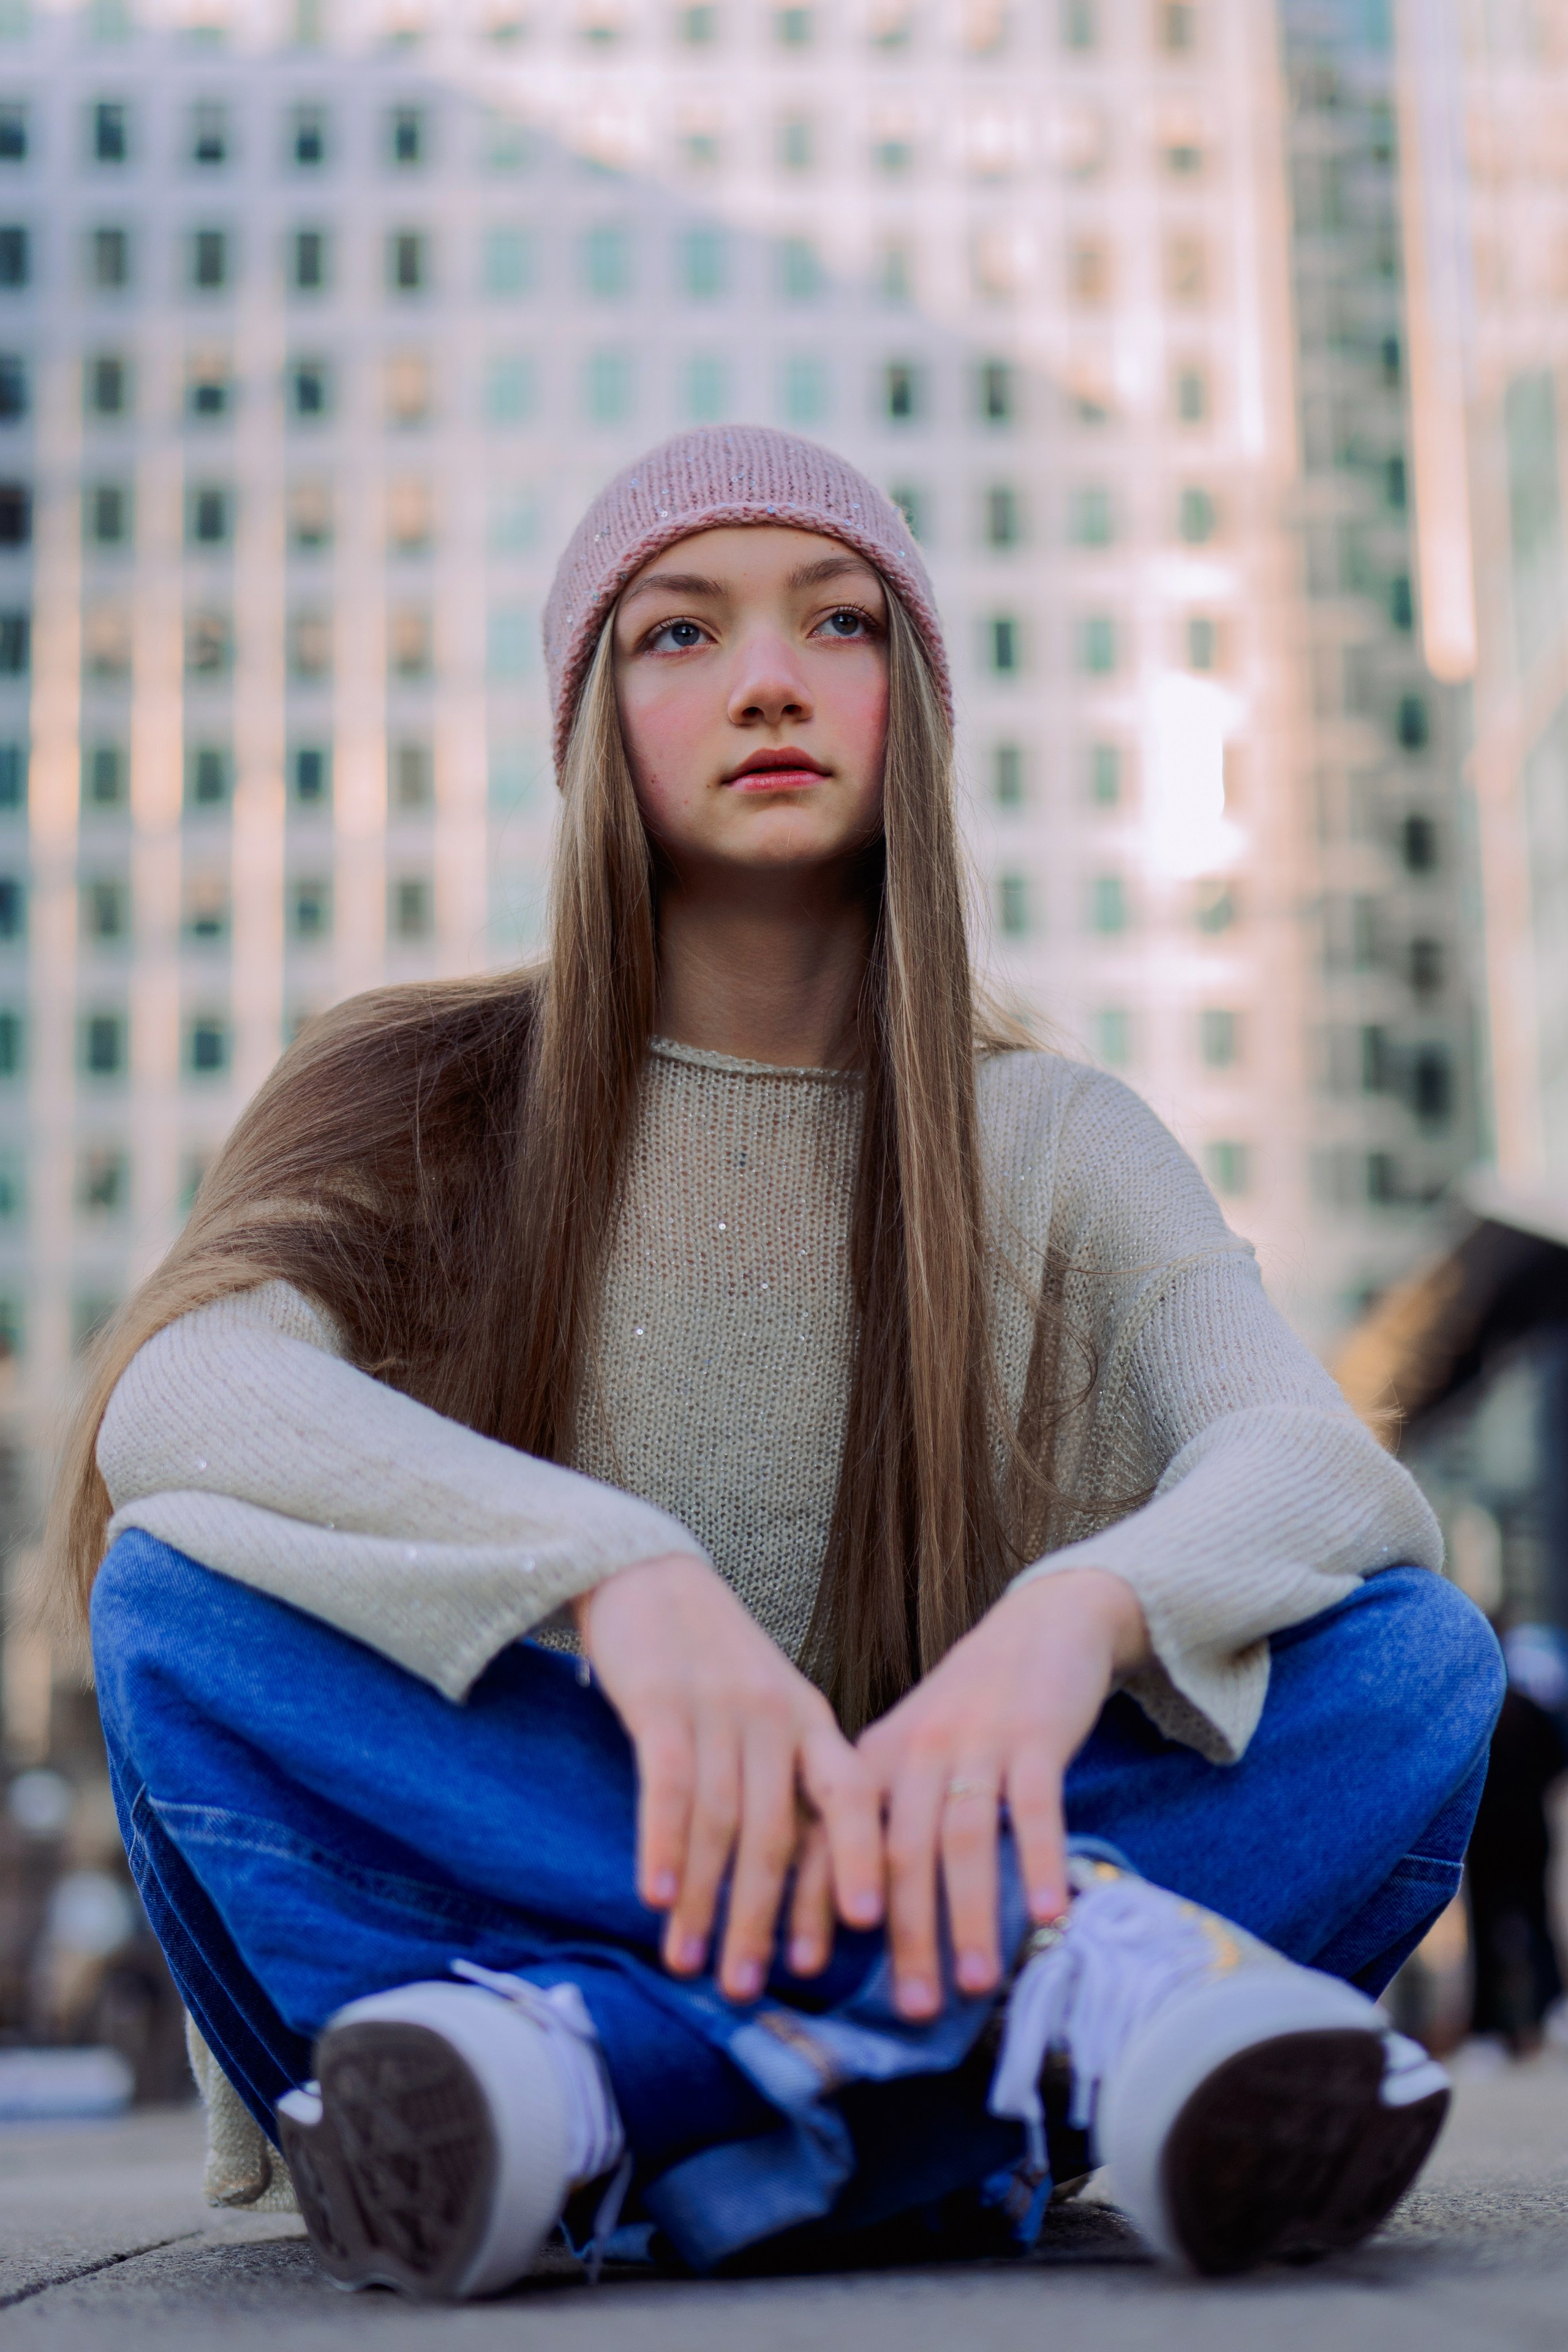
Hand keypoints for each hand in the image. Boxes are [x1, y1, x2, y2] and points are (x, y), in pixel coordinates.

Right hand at [574, 1554, 883, 2001]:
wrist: (647, 1574)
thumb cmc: (712, 1656)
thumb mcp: (771, 1705)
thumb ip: (787, 1775)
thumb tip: (800, 1877)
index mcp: (813, 1721)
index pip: (852, 1798)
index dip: (858, 1861)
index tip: (865, 1932)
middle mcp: (776, 1717)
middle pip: (779, 1832)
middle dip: (763, 1917)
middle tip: (748, 1988)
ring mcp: (719, 1709)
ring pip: (721, 1823)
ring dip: (705, 1901)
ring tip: (689, 1963)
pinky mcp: (661, 1702)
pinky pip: (667, 1787)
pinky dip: (663, 1846)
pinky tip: (655, 1897)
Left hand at [856, 1568, 1147, 2019]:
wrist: (1040, 1625)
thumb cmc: (970, 1708)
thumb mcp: (910, 1751)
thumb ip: (887, 1818)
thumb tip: (863, 1919)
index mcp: (873, 1760)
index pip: (831, 1839)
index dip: (814, 1905)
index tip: (802, 1972)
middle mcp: (914, 1750)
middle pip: (899, 1852)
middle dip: (904, 1935)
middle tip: (911, 2009)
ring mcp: (974, 1741)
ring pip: (962, 1838)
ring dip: (970, 1914)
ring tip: (978, 1982)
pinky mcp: (1034, 1735)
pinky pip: (1034, 1806)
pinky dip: (1040, 1859)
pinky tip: (1050, 1912)